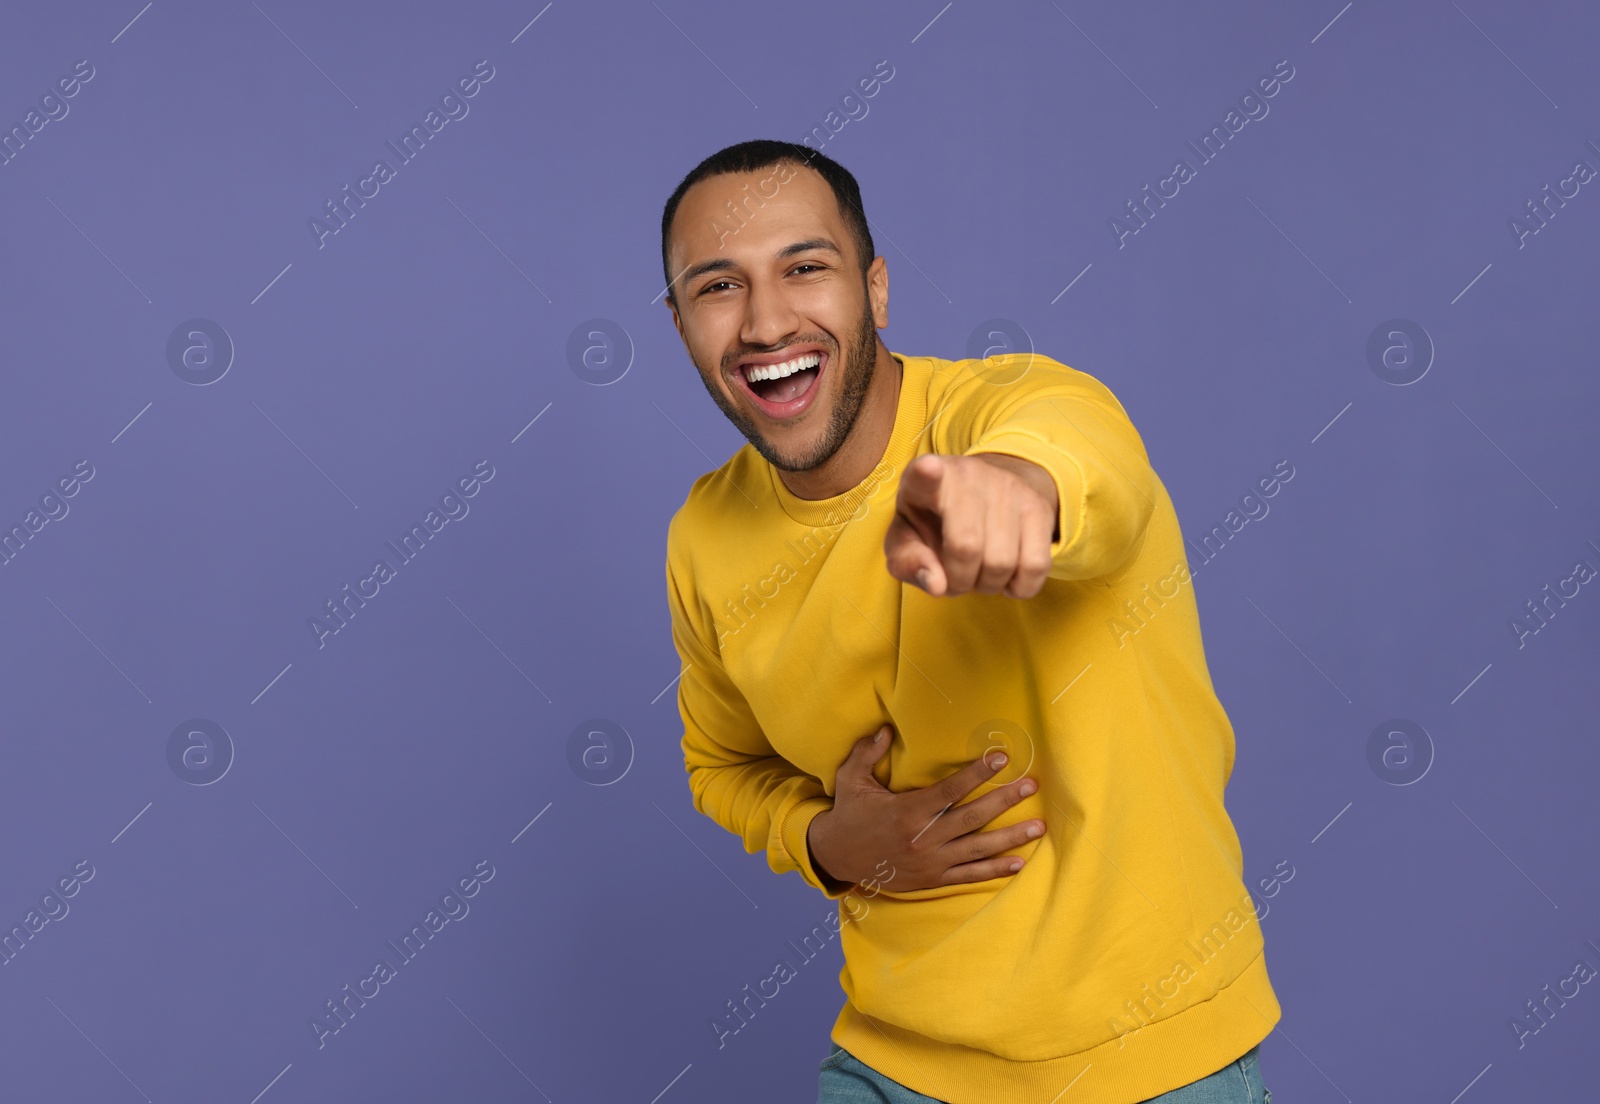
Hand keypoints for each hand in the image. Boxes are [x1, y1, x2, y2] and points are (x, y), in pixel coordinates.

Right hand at [806, 723, 1042, 891]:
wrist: (837, 858)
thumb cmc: (849, 814)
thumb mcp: (851, 779)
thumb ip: (868, 753)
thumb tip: (887, 729)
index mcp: (908, 811)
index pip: (952, 789)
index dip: (979, 773)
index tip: (1001, 758)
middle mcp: (924, 837)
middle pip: (974, 817)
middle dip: (1005, 800)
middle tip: (1031, 785)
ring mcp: (930, 861)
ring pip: (978, 849)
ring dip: (1011, 837)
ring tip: (1038, 827)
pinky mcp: (932, 879)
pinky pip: (969, 875)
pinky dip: (995, 870)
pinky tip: (1018, 863)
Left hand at [884, 453, 1059, 598]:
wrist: (983, 493)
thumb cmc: (933, 522)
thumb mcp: (905, 540)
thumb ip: (908, 563)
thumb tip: (937, 585)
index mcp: (922, 479)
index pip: (923, 475)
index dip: (925, 475)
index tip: (928, 469)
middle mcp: (967, 475)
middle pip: (967, 547)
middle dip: (959, 581)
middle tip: (956, 576)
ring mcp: (1007, 486)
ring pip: (1002, 562)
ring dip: (988, 585)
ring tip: (979, 572)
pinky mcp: (1038, 505)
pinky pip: (1036, 565)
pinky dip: (1021, 586)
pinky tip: (1008, 576)